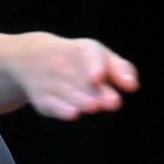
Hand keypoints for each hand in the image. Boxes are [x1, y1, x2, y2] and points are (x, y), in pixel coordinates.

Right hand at [12, 33, 139, 120]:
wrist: (31, 58)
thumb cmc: (77, 60)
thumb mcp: (99, 56)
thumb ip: (120, 69)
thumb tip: (132, 86)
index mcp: (82, 50)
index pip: (90, 55)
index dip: (96, 66)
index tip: (100, 77)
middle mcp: (64, 64)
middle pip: (81, 78)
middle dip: (96, 90)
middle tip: (113, 101)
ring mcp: (51, 81)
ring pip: (67, 92)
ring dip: (81, 99)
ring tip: (93, 106)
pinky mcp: (41, 98)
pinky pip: (50, 103)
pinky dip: (61, 109)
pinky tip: (73, 113)